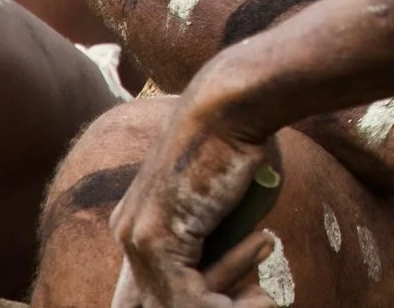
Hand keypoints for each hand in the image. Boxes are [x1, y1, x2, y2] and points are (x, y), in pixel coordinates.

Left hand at [108, 94, 275, 307]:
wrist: (232, 105)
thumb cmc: (242, 142)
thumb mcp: (226, 204)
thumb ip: (217, 243)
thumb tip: (244, 277)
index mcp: (138, 222)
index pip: (143, 292)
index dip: (189, 302)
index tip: (244, 295)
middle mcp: (128, 233)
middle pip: (149, 304)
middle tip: (257, 302)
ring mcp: (137, 237)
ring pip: (173, 307)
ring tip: (265, 303)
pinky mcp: (156, 240)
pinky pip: (187, 301)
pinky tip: (262, 300)